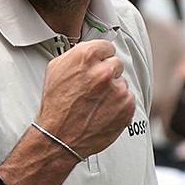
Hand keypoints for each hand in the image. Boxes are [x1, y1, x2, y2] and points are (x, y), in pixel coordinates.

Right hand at [35, 39, 135, 158]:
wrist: (59, 137)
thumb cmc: (56, 106)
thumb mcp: (55, 70)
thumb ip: (76, 55)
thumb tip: (90, 51)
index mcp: (86, 57)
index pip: (107, 46)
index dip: (100, 57)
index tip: (96, 65)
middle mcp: (104, 71)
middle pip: (116, 63)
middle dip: (106, 73)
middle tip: (93, 87)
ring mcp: (117, 90)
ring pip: (122, 82)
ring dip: (112, 90)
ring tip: (95, 102)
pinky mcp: (127, 106)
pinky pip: (128, 99)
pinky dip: (118, 105)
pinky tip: (102, 111)